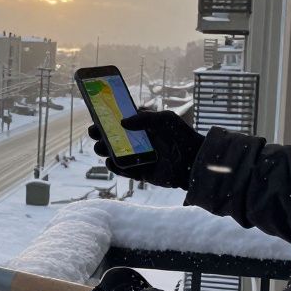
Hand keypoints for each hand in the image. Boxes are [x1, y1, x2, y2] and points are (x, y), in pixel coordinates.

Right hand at [87, 110, 203, 188]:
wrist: (195, 162)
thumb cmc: (182, 137)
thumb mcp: (165, 120)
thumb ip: (144, 118)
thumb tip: (122, 122)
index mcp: (143, 127)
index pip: (120, 122)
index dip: (107, 121)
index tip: (96, 119)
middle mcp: (138, 142)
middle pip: (114, 138)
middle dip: (102, 136)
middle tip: (95, 134)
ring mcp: (138, 157)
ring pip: (115, 154)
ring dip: (105, 151)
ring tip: (101, 148)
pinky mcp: (141, 173)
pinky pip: (124, 170)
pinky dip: (115, 167)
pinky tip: (111, 162)